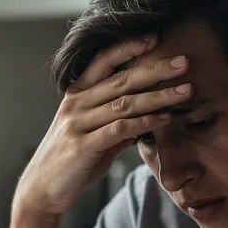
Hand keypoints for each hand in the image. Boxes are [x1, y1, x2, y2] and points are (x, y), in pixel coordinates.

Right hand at [13, 35, 192, 217]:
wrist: (41, 190)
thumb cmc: (70, 161)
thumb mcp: (93, 136)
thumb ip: (117, 124)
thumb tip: (146, 119)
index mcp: (77, 94)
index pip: (103, 61)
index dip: (128, 46)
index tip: (155, 38)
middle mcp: (76, 104)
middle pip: (120, 79)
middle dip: (154, 68)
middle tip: (183, 62)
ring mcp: (78, 124)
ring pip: (124, 103)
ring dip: (158, 95)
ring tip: (185, 90)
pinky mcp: (83, 146)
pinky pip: (120, 129)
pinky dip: (145, 122)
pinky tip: (166, 118)